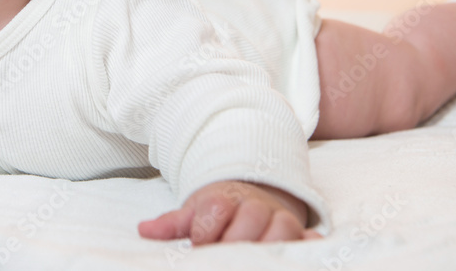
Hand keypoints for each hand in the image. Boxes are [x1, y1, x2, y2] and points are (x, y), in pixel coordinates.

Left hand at [138, 180, 321, 243]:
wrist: (252, 193)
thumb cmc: (218, 210)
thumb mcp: (194, 212)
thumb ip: (172, 224)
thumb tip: (145, 230)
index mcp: (225, 199)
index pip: (216, 209)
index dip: (206, 231)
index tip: (199, 244)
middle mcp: (255, 206)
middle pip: (251, 217)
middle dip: (236, 240)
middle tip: (225, 256)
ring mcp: (279, 218)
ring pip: (283, 227)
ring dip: (270, 245)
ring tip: (253, 261)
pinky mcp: (299, 232)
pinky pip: (310, 238)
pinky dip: (309, 246)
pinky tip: (302, 257)